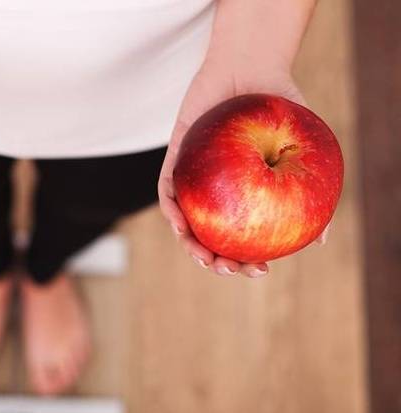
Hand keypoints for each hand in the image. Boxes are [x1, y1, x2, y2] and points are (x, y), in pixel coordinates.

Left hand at [158, 59, 326, 277]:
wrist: (250, 66)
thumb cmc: (279, 106)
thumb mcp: (302, 148)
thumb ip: (310, 189)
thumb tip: (320, 239)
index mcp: (244, 194)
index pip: (241, 236)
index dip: (246, 259)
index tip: (260, 270)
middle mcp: (217, 190)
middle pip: (209, 236)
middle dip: (215, 261)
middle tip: (229, 269)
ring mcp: (194, 177)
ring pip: (185, 220)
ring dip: (190, 243)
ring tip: (204, 258)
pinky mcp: (174, 158)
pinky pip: (167, 188)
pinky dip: (171, 208)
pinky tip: (180, 221)